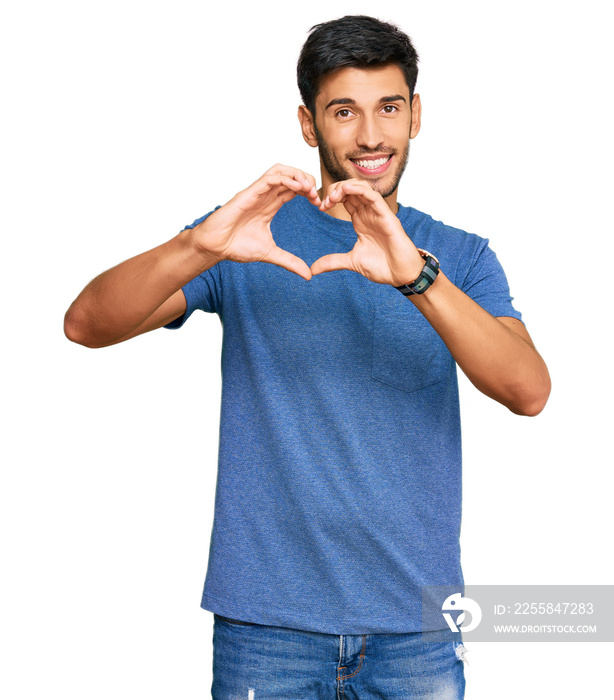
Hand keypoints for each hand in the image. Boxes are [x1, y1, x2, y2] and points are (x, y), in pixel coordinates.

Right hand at [189, 164, 320, 279]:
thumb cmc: (236, 246)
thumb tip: (308, 275)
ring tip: (309, 188)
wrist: (215, 247)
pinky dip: (286, 179)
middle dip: (307, 180)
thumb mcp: (270, 254)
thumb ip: (290, 262)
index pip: (294, 189)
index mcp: (270, 205)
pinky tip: (298, 188)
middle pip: (290, 175)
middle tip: (317, 196)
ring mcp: (257, 193)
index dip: (309, 192)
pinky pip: (269, 178)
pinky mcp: (249, 193)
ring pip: (280, 171)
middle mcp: (265, 196)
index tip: (319, 204)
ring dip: (297, 175)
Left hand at [311, 179, 424, 285]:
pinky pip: (374, 196)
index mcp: (361, 220)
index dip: (331, 197)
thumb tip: (313, 269)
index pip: (345, 198)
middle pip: (351, 189)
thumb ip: (333, 262)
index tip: (320, 207)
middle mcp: (369, 213)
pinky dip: (360, 190)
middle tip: (324, 201)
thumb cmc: (382, 267)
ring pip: (362, 188)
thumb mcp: (351, 262)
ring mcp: (378, 213)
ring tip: (333, 196)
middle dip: (335, 190)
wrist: (401, 276)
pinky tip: (346, 190)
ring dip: (345, 187)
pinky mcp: (387, 216)